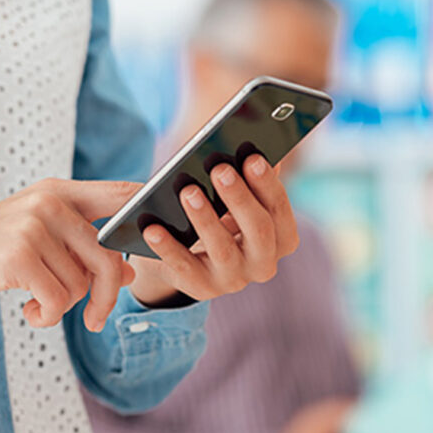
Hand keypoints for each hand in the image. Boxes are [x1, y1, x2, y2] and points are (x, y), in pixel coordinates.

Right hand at [0, 178, 138, 330]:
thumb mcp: (38, 243)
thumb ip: (82, 251)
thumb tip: (130, 272)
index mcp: (59, 192)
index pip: (121, 193)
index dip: (150, 209)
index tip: (167, 232)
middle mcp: (50, 201)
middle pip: (110, 255)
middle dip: (106, 296)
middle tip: (94, 319)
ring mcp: (34, 225)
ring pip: (82, 283)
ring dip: (63, 307)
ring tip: (38, 303)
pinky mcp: (19, 254)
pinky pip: (59, 298)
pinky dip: (47, 316)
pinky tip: (28, 311)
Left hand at [128, 154, 299, 305]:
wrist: (188, 253)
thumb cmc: (219, 214)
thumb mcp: (234, 197)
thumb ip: (246, 175)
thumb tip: (250, 143)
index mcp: (280, 237)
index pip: (280, 211)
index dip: (268, 184)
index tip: (252, 157)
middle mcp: (263, 263)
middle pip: (259, 231)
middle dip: (239, 198)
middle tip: (220, 168)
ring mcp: (233, 280)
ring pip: (223, 250)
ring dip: (205, 219)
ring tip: (188, 191)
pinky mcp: (202, 289)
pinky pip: (184, 268)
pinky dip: (168, 247)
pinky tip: (152, 227)